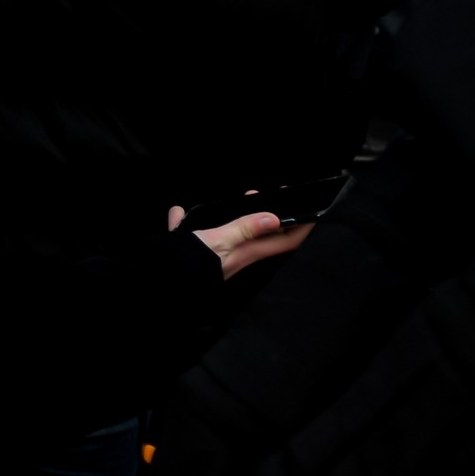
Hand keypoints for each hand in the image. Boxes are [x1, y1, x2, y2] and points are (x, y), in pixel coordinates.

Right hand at [185, 206, 312, 276]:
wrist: (161, 280)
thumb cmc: (188, 265)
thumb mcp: (220, 241)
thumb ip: (244, 228)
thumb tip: (273, 218)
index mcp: (247, 252)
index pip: (284, 241)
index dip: (302, 229)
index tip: (314, 213)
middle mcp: (236, 254)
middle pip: (263, 233)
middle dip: (270, 213)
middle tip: (272, 195)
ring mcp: (216, 253)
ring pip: (233, 232)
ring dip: (238, 216)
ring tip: (242, 199)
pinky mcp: (194, 252)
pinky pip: (196, 233)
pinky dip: (190, 222)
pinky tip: (179, 214)